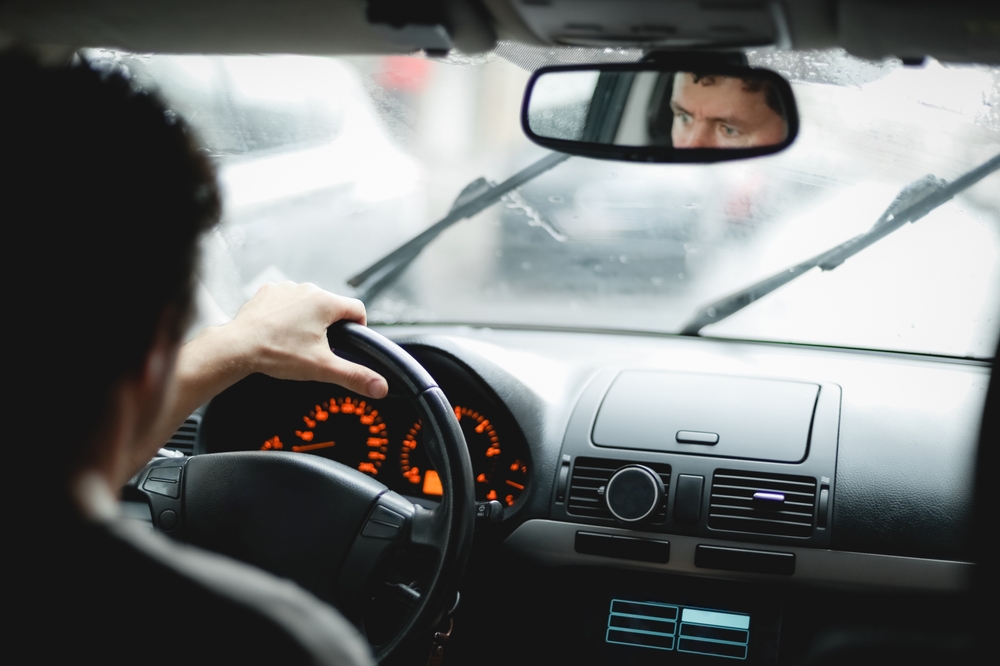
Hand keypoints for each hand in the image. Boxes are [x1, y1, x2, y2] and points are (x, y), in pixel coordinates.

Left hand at [224, 282, 387, 398]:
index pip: (357, 310)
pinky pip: (287, 301)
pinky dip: (287, 314)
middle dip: (330, 327)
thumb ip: (354, 376)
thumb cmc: (277, 354)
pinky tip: (279, 331)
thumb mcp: (322, 368)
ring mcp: (286, 288)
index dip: (359, 329)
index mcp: (325, 302)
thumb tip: (381, 387)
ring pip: (309, 303)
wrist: (237, 347)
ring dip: (308, 319)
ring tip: (296, 341)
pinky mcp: (268, 292)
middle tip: (318, 349)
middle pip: (332, 307)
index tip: (349, 344)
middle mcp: (307, 289)